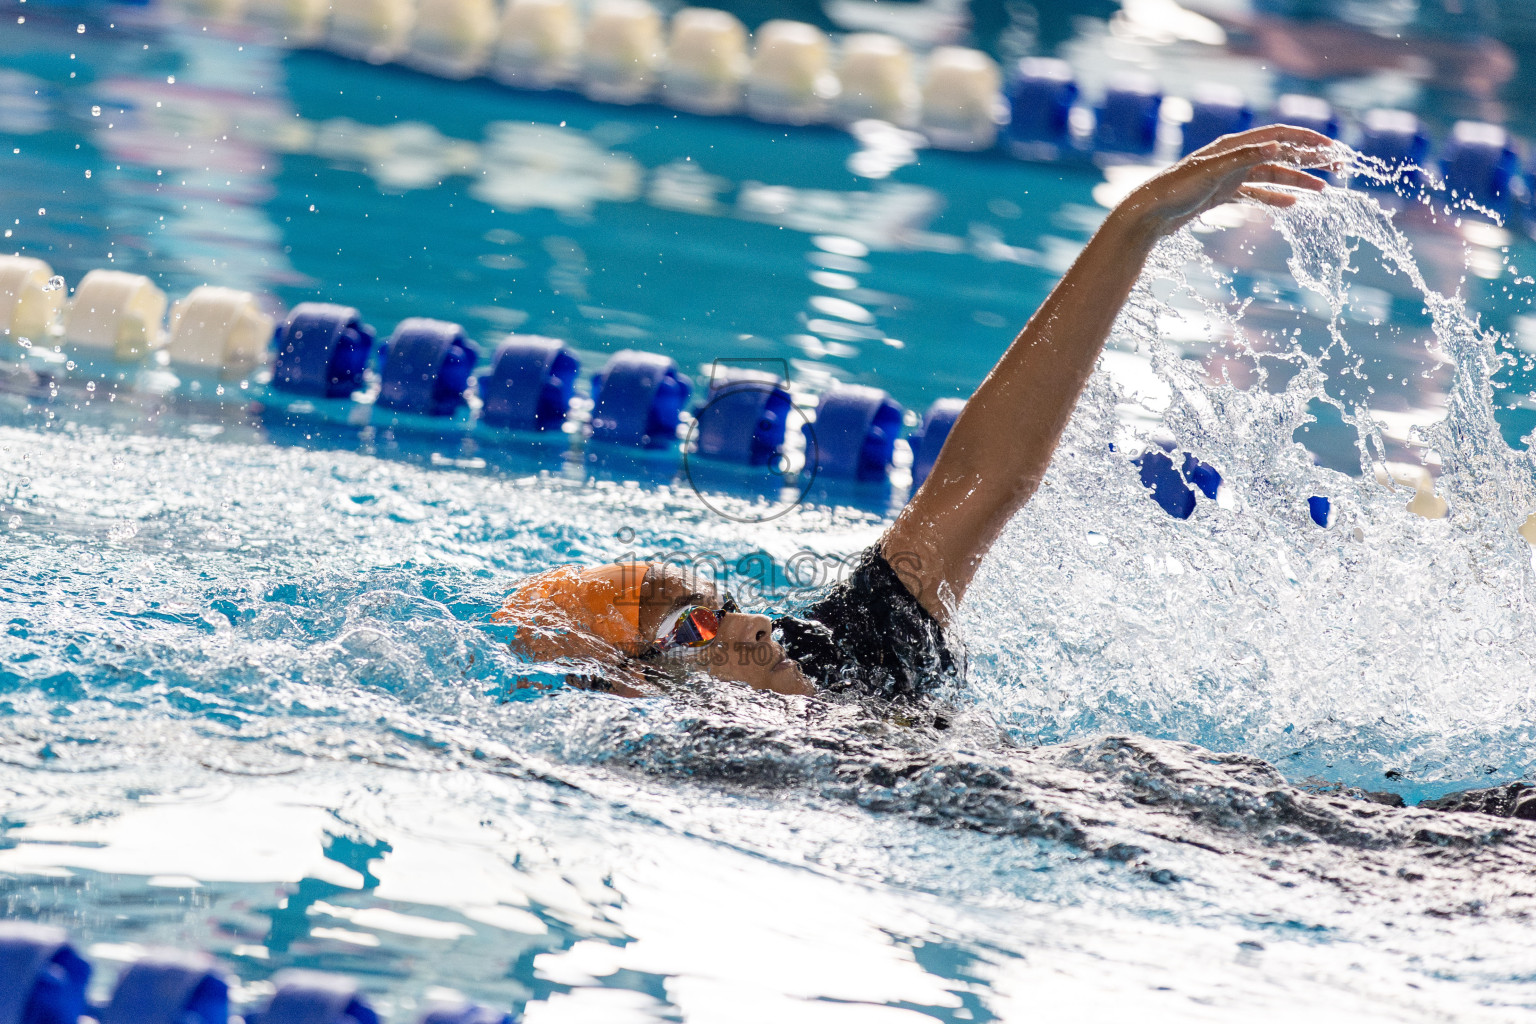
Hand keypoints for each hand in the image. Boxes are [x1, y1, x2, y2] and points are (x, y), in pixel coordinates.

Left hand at [1116, 124, 1340, 241]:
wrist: (1146, 214)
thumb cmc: (1174, 190)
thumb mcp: (1211, 172)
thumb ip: (1244, 158)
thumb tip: (1276, 145)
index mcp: (1232, 145)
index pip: (1278, 135)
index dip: (1307, 140)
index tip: (1332, 147)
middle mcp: (1232, 157)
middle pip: (1279, 154)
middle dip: (1310, 160)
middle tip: (1339, 167)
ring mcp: (1228, 176)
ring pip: (1271, 176)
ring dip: (1297, 182)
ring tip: (1322, 190)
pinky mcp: (1221, 194)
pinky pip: (1255, 194)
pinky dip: (1274, 198)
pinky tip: (1292, 204)